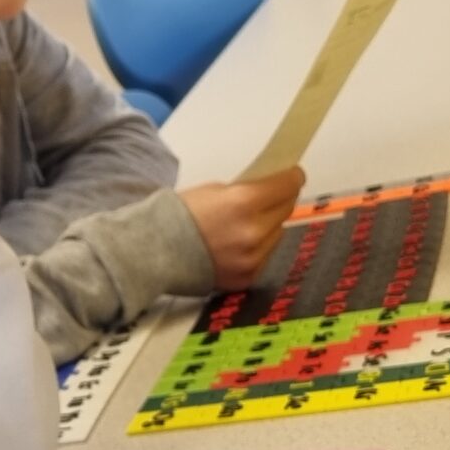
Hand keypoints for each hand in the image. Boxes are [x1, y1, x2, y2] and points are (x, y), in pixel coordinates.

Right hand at [180, 167, 305, 288]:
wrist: (156, 252)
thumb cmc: (180, 215)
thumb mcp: (215, 190)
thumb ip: (247, 190)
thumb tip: (271, 188)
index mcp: (244, 202)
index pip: (287, 185)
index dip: (292, 176)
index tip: (293, 174)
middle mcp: (254, 232)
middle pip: (286, 209)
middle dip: (281, 199)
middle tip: (273, 195)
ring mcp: (253, 257)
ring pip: (278, 233)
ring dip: (270, 225)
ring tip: (248, 223)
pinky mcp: (248, 276)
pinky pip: (265, 255)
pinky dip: (258, 247)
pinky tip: (239, 243)